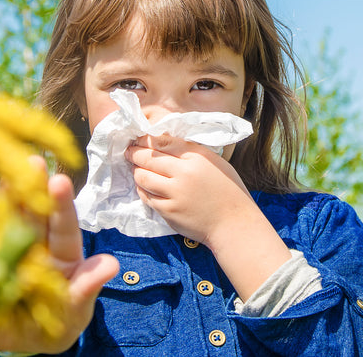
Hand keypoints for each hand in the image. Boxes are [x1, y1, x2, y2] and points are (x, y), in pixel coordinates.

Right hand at [0, 166, 118, 353]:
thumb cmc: (59, 320)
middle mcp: (34, 245)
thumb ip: (87, 286)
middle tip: (31, 160)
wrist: (25, 341)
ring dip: (3, 198)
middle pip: (32, 213)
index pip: (62, 226)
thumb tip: (112, 264)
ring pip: (4, 220)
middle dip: (30, 187)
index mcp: (61, 252)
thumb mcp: (75, 308)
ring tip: (2, 172)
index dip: (61, 204)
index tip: (59, 181)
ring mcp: (7, 251)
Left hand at [126, 134, 255, 246]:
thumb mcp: (214, 162)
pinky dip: (142, 189)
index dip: (146, 139)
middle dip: (134, 153)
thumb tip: (164, 142)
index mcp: (196, 157)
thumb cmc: (227, 191)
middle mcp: (183, 173)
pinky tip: (144, 185)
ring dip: (136, 171)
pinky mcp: (168, 211)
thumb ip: (190, 152)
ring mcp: (174, 194)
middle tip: (129, 151)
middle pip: (148, 158)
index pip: (163, 142)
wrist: (234, 224)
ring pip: (143, 177)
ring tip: (135, 168)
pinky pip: (147, 196)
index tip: (138, 139)